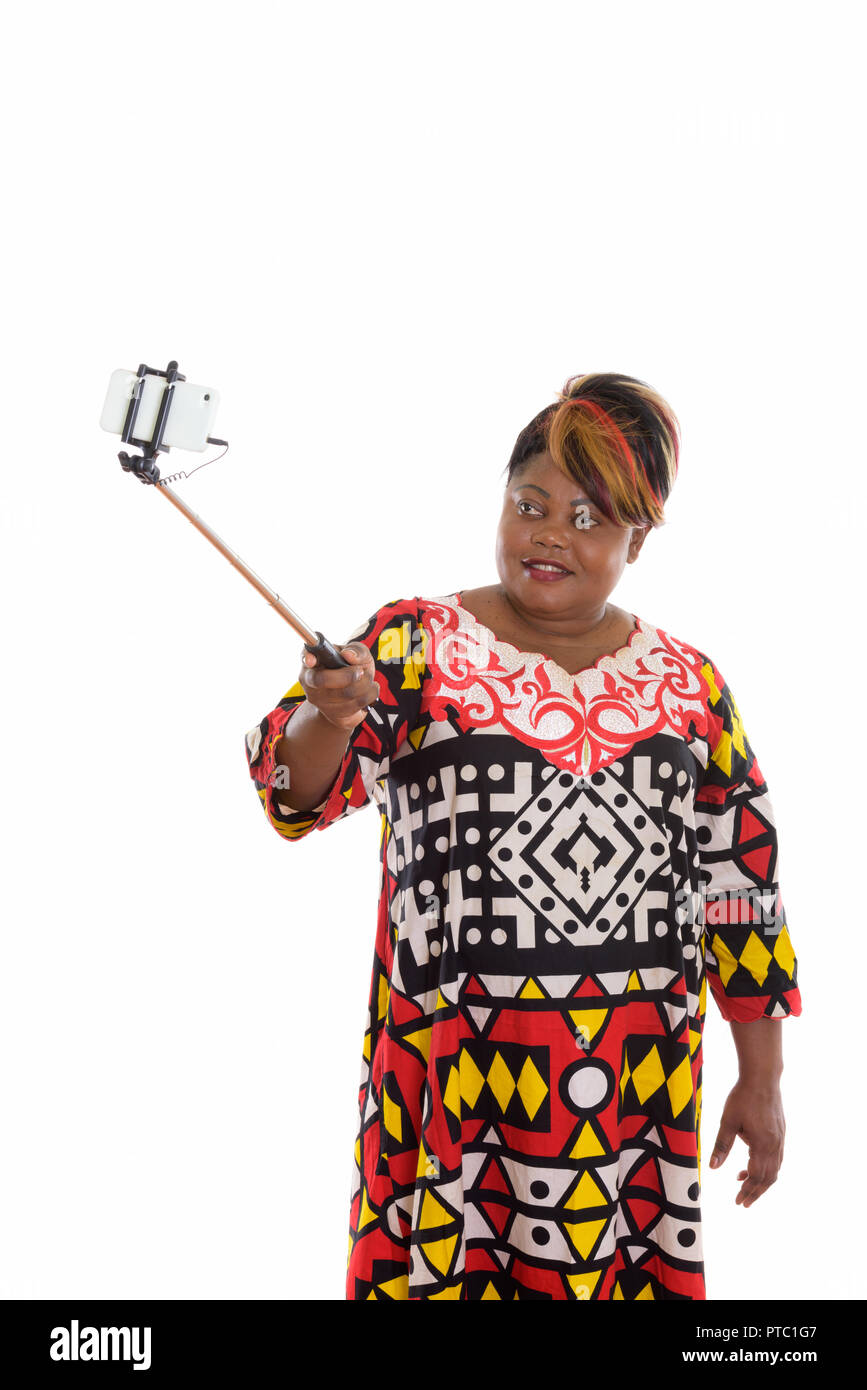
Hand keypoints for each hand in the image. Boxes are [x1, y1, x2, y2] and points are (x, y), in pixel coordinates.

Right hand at [299, 642, 378, 731]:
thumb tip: (348, 654)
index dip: (307, 658)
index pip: (304, 657)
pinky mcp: (333, 715)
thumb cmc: (352, 668)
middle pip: (322, 679)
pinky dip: (370, 694)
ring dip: (365, 683)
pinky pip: (356, 705)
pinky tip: (370, 689)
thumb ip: (356, 650)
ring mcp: (319, 701)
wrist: (353, 695)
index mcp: (313, 661)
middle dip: (347, 675)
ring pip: (345, 693)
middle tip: (361, 671)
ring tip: (368, 678)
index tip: (312, 660)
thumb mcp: (357, 653)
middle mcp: (310, 681)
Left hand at [708, 1078, 785, 1206]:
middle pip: (769, 1178)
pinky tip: (753, 1164)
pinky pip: (777, 1158)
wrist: (762, 1077)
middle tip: (743, 1202)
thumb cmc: (742, 1097)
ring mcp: (780, 1139)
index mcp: (762, 1145)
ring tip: (744, 1184)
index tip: (738, 1201)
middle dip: (755, 1192)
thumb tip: (712, 1168)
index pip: (756, 1176)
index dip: (747, 1191)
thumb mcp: (728, 1121)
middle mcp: (775, 1145)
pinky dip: (767, 1167)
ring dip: (761, 1181)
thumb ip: (722, 1146)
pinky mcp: (780, 1133)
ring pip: (775, 1169)